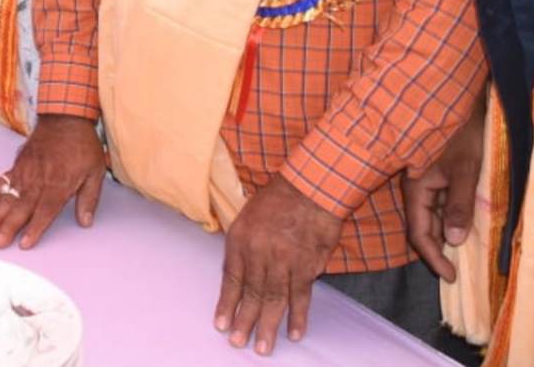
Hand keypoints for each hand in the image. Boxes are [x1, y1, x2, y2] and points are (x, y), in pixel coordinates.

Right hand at [0, 113, 107, 249]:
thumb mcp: (95, 171)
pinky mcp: (17, 165)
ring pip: (7, 197)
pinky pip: (1, 182)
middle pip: (20, 208)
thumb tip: (85, 222)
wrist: (65, 116)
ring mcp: (24, 172)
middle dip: (7, 227)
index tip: (24, 244)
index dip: (34, 229)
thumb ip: (89, 198)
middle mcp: (38, 180)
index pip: (44, 211)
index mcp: (58, 184)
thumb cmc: (82, 144)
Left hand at [214, 175, 343, 353]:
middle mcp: (260, 252)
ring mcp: (284, 260)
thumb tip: (238, 276)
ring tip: (263, 347)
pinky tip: (294, 333)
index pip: (231, 278)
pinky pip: (301, 295)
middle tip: (239, 343)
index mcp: (241, 239)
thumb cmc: (277, 200)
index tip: (221, 324)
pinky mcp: (307, 265)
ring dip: (269, 325)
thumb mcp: (247, 215)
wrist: (312, 187)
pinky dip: (298, 316)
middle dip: (245, 321)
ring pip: (274, 299)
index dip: (227, 303)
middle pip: (251, 293)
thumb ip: (242, 246)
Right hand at [406, 99, 485, 281]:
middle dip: (437, 250)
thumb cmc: (462, 132)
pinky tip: (461, 224)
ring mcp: (423, 180)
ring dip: (443, 234)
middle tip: (458, 270)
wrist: (455, 96)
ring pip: (429, 216)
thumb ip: (459, 205)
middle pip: (421, 227)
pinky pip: (437, 203)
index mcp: (416, 187)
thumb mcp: (467, 170)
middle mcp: (414, 186)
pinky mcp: (434, 173)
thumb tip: (453, 240)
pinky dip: (448, 218)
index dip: (433, 258)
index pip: (419, 233)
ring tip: (462, 252)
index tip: (450, 277)